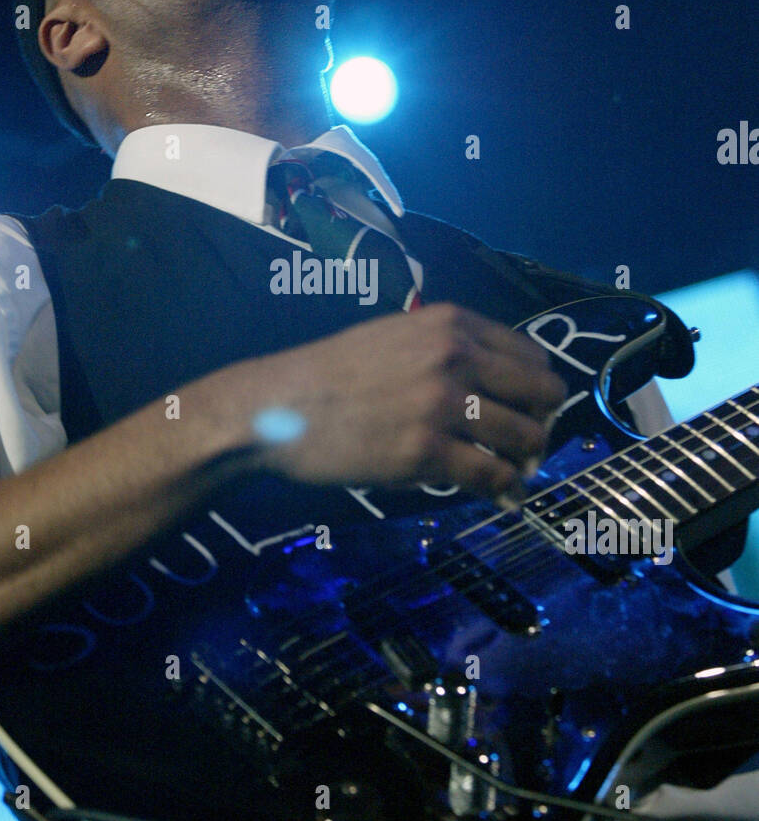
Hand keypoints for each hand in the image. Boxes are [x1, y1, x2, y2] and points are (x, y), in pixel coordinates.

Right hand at [227, 302, 566, 499]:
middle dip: (541, 424)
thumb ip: (449, 348)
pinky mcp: (425, 452)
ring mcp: (442, 405)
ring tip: (511, 473)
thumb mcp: (396, 334)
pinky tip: (499, 496)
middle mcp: (455, 357)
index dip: (539, 388)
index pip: (533, 355)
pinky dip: (503, 490)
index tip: (530, 410)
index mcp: (451, 324)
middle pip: (542, 396)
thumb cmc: (332, 373)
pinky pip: (491, 476)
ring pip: (525, 439)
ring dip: (526, 461)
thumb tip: (497, 384)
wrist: (278, 405)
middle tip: (525, 446)